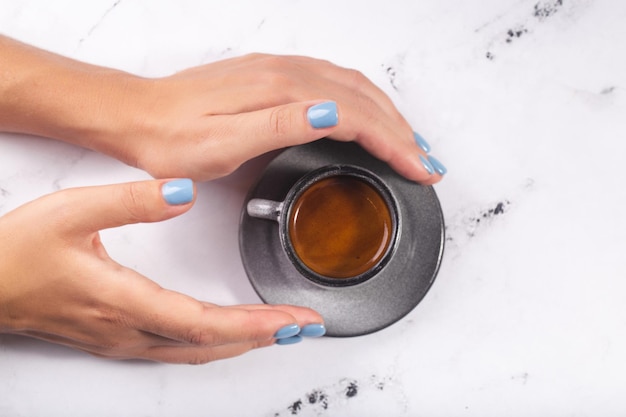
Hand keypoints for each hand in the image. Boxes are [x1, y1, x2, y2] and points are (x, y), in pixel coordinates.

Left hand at [0, 36, 445, 183]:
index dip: (395, 144)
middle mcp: (285, 75)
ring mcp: (280, 72)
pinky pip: (333, 82)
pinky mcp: (271, 76)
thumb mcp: (223, 145)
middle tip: (426, 161)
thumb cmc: (173, 140)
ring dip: (388, 114)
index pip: (357, 117)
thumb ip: (281, 127)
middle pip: (364, 99)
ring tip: (409, 141)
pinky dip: (362, 101)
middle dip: (403, 131)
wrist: (136, 117)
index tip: (419, 167)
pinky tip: (364, 114)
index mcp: (280, 94)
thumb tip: (333, 113)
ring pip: (353, 87)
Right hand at [0, 179, 323, 362]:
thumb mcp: (71, 210)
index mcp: (122, 300)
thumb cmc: (18, 252)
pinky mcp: (118, 338)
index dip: (253, 325)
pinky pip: (180, 349)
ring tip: (282, 329)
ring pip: (198, 352)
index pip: (203, 322)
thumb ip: (131, 200)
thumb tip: (183, 192)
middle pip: (211, 345)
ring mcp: (123, 340)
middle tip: (306, 325)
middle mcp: (129, 330)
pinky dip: (217, 343)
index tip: (292, 320)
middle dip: (264, 337)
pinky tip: (232, 333)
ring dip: (244, 342)